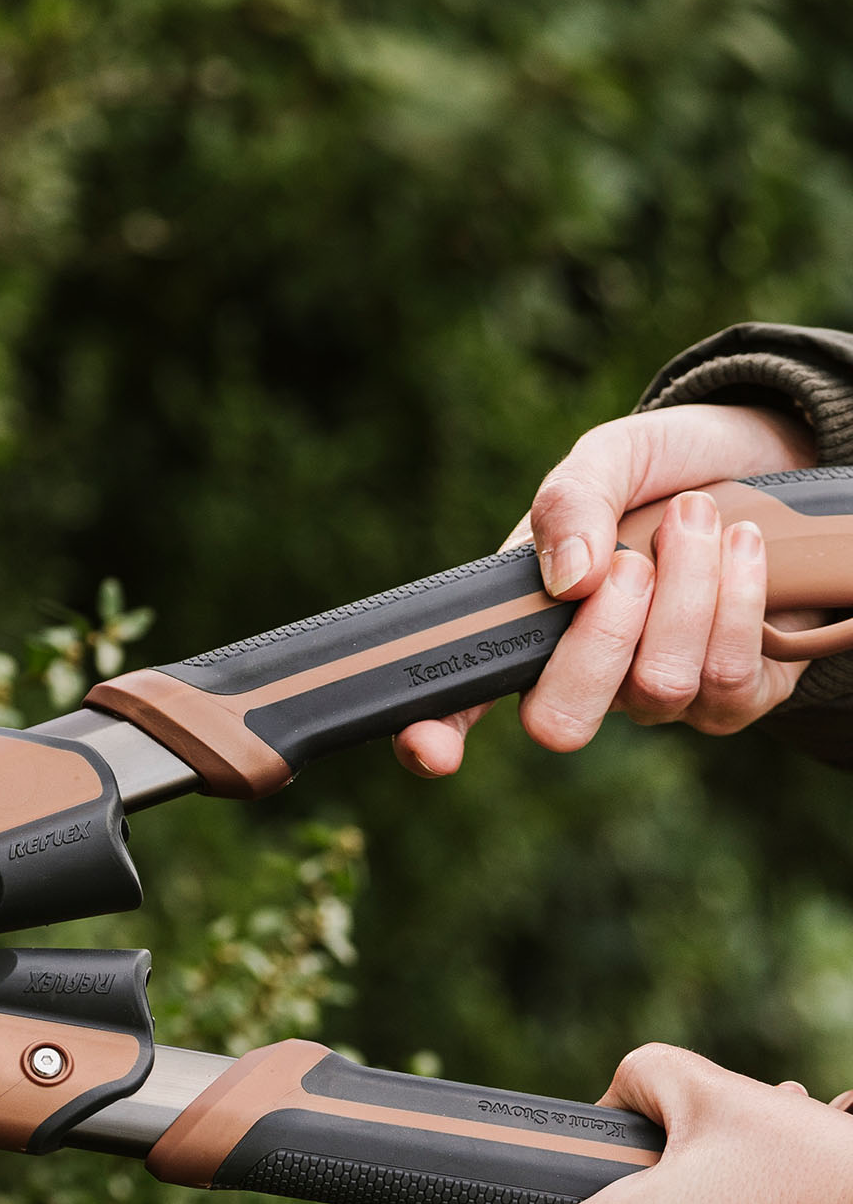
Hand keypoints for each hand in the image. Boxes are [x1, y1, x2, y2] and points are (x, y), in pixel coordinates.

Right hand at [395, 402, 819, 776]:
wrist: (770, 459)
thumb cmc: (670, 467)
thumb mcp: (610, 457)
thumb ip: (572, 501)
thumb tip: (568, 578)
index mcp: (526, 628)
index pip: (458, 704)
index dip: (434, 737)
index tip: (434, 747)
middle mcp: (584, 682)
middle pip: (561, 720)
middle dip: (605, 634)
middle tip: (635, 560)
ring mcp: (656, 700)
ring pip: (658, 688)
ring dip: (689, 589)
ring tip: (700, 518)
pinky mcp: (734, 699)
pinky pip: (729, 680)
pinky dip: (741, 599)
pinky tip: (744, 546)